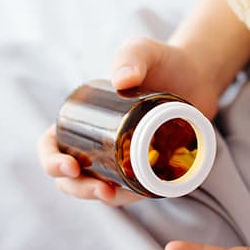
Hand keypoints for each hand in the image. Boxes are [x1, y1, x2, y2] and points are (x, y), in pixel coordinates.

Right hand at [37, 38, 222, 205]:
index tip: (71, 166)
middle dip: (79, 188)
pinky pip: (132, 189)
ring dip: (103, 198)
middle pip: (71, 177)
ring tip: (114, 195)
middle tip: (101, 189)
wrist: (199, 75)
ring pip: (100, 187)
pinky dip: (131, 196)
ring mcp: (120, 157)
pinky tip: (138, 195)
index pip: (51, 145)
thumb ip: (132, 57)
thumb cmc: (163, 61)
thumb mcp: (143, 52)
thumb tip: (121, 81)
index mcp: (82, 118)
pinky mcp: (146, 168)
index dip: (52, 161)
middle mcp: (96, 141)